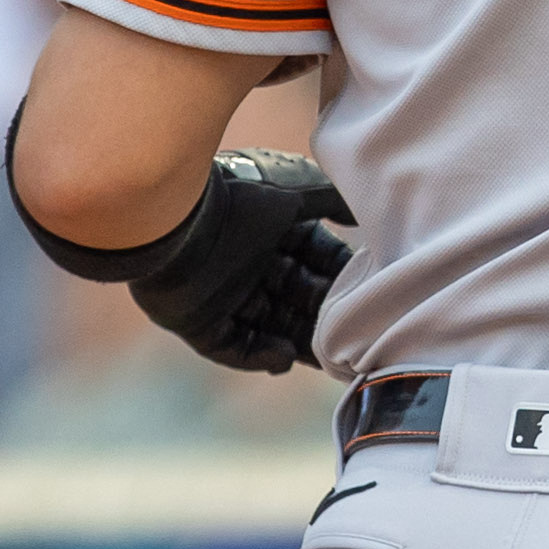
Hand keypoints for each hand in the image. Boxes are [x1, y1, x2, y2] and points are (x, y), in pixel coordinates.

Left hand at [131, 150, 353, 374]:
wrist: (175, 212)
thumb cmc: (242, 193)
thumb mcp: (302, 189)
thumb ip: (335, 201)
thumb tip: (365, 215)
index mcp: (273, 229)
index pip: (318, 260)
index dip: (344, 277)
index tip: (373, 294)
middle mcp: (249, 262)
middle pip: (298, 298)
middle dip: (327, 317)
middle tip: (358, 337)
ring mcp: (221, 294)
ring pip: (271, 327)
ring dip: (301, 343)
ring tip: (331, 360)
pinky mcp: (196, 322)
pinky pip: (231, 347)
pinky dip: (259, 356)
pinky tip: (285, 358)